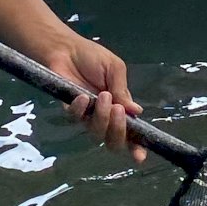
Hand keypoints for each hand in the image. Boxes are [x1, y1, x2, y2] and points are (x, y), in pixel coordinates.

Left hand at [46, 33, 145, 164]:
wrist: (66, 49)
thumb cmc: (93, 57)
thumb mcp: (114, 68)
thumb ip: (122, 90)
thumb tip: (136, 112)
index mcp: (120, 107)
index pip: (131, 133)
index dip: (136, 147)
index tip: (140, 156)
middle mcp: (105, 117)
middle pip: (114, 141)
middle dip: (118, 130)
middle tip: (117, 110)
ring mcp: (88, 116)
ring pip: (97, 133)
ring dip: (102, 117)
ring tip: (102, 96)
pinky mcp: (71, 112)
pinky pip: (77, 120)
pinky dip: (81, 109)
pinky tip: (83, 96)